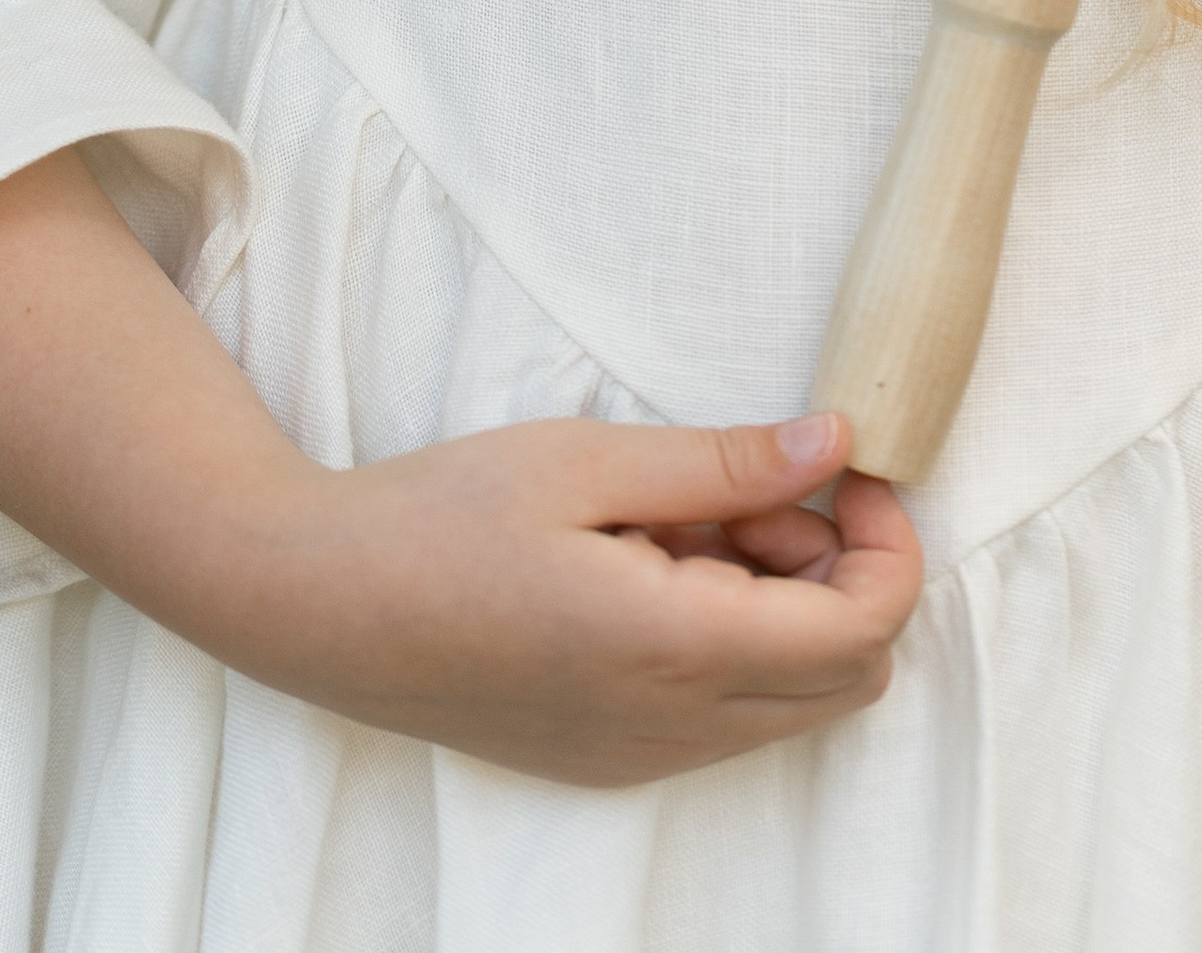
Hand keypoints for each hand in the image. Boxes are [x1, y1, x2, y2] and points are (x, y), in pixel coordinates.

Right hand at [0, 155, 923, 797]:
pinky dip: (731, 643)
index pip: (862, 630)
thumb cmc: (438, 513)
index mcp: (673, 649)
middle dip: (842, 576)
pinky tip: (649, 566)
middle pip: (849, 680)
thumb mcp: (586, 460)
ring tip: (686, 517)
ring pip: (790, 704)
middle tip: (763, 490)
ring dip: (784, 609)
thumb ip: (724, 465)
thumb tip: (838, 442)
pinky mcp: (606, 759)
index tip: (849, 464)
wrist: (313, 602)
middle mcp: (672, 727)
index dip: (888, 544)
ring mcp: (639, 757)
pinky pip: (724, 717)